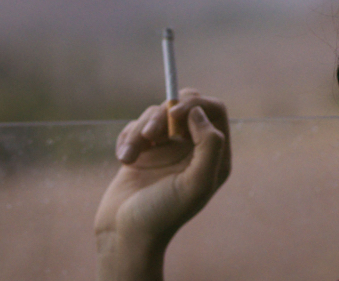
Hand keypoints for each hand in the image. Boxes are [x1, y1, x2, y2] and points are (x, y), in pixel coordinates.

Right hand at [94, 89, 230, 280]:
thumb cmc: (163, 213)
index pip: (214, 110)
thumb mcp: (196, 184)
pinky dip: (127, 138)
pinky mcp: (143, 149)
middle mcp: (192, 148)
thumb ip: (209, 145)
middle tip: (153, 134)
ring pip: (155, 114)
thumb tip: (199, 112)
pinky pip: (135, 126)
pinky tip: (125, 160)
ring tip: (130, 157)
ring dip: (139, 131)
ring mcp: (166, 148)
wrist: (124, 234)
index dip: (196, 104)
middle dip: (163, 114)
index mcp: (214, 155)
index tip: (174, 115)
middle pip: (184, 106)